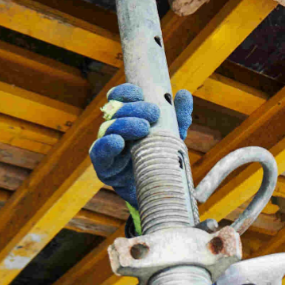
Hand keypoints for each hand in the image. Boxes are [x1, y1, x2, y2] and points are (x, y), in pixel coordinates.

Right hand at [88, 83, 192, 208]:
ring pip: (107, 129)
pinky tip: (118, 142)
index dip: (127, 92)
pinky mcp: (103, 167)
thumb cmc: (160, 158)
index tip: (141, 93)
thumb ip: (178, 117)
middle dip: (133, 109)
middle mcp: (113, 129)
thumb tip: (184, 94)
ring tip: (144, 128)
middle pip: (115, 111)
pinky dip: (107, 145)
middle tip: (153, 113)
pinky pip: (99, 153)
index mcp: (127, 117)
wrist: (155, 192)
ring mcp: (106, 147)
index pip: (120, 97)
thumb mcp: (172, 137)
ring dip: (124, 125)